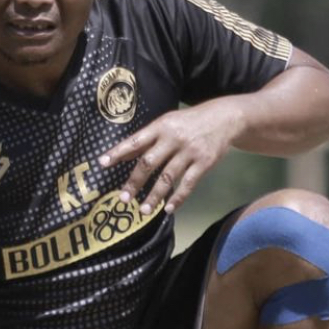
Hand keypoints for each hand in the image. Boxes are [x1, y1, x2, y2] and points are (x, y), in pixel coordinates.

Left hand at [98, 100, 237, 213]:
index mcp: (161, 127)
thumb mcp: (167, 123)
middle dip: (134, 182)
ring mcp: (189, 152)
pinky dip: (177, 198)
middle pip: (149, 162)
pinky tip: (167, 209)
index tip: (102, 163)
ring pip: (167, 177)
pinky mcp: (204, 163)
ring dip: (154, 196)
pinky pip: (188, 184)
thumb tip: (119, 155)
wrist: (225, 118)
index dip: (118, 152)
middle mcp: (173, 139)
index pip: (135, 141)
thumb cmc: (189, 122)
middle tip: (123, 198)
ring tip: (142, 211)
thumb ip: (146, 140)